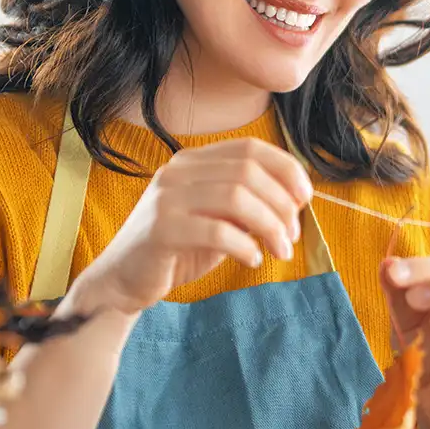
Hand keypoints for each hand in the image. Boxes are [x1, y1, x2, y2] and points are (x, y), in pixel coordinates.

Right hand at [68, 138, 311, 316]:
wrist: (124, 280)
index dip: (286, 169)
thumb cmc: (179, 249)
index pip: (250, 148)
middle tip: (292, 236)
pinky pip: (217, 232)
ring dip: (270, 226)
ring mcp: (166, 198)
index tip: (305, 198)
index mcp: (194, 161)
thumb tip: (294, 201)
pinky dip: (245, 246)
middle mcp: (178, 172)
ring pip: (237, 198)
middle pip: (248, 173)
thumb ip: (248, 205)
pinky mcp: (161, 230)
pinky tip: (253, 260)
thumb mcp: (219, 220)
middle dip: (281, 205)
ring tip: (280, 251)